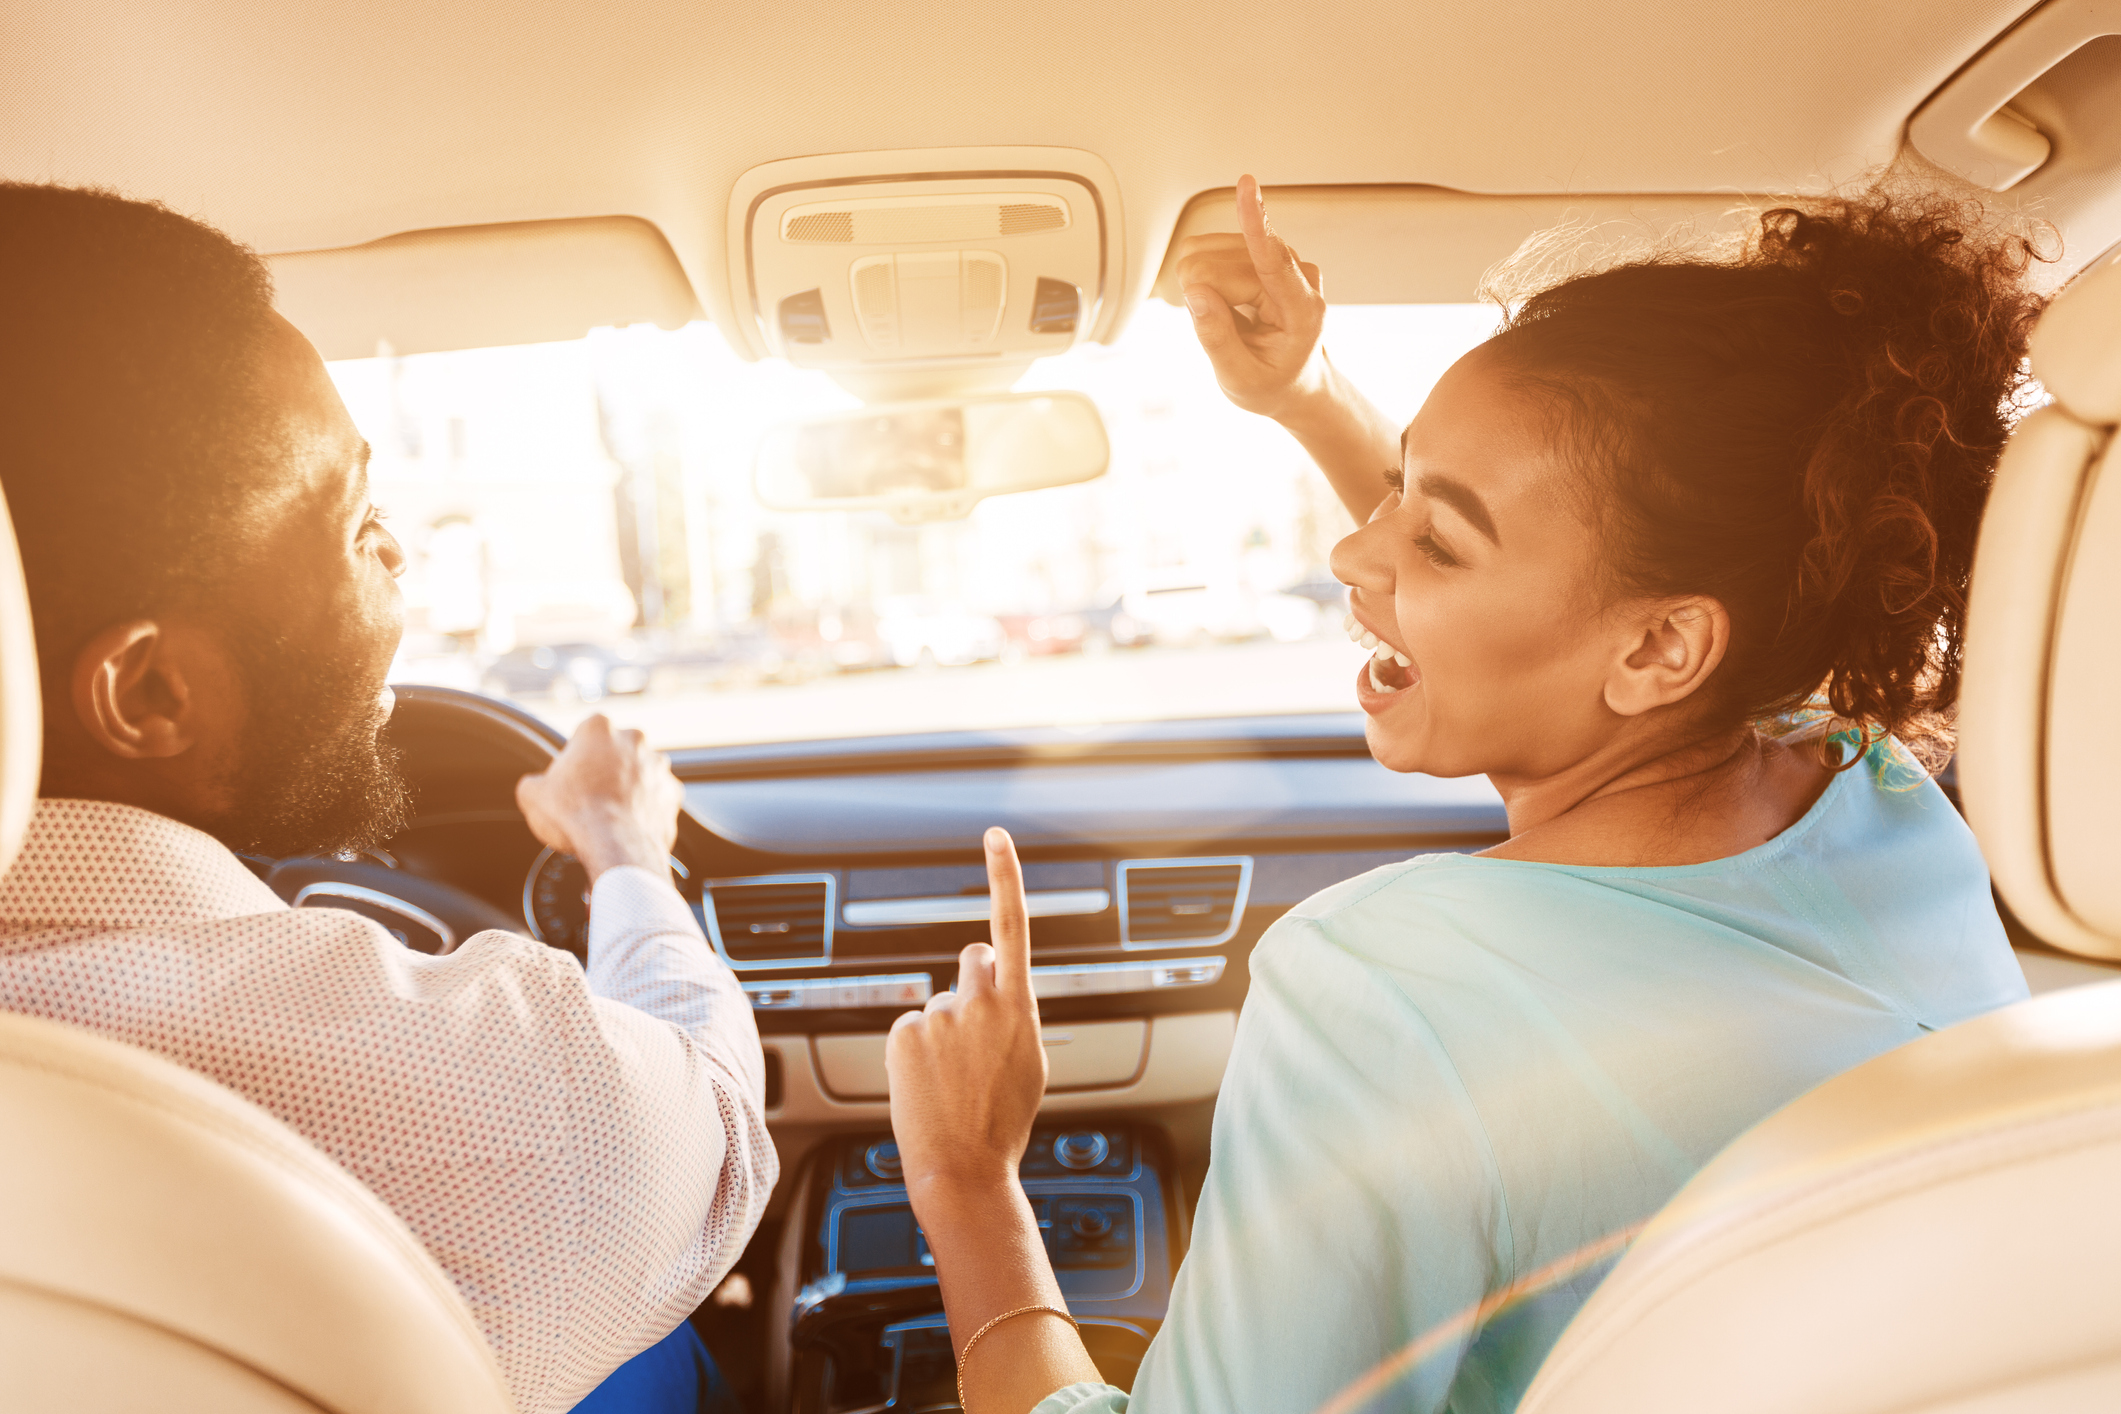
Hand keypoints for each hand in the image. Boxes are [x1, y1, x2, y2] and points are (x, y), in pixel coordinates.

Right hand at [514, 714, 681, 879]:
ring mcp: (658, 766)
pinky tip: (629, 824)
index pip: (583, 736)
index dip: (574, 759)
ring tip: (609, 814)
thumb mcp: (533, 795)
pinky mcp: (674, 793)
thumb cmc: (575, 815)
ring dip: (628, 787)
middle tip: (589, 797)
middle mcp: (634, 740)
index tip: (569, 780)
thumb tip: (535, 788)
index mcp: (598, 728)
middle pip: (614, 752)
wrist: (616, 847)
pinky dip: (646, 808)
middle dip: (604, 770)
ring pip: (639, 773)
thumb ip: (533, 783)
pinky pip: (657, 798)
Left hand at [887, 828, 1047, 1201]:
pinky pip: (911, 1026)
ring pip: (941, 1003)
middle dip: (974, 982)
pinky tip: (928, 1083)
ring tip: (952, 1079)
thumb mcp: (1030, 1062)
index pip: (1012, 925)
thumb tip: (999, 991)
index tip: (995, 837)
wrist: (963, 1168)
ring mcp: (939, 1017)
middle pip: (973, 960)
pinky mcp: (905, 1033)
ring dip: (944, 1030)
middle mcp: (979, 1003)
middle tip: (974, 1032)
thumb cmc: (1001, 1122)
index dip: (1004, 875)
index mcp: (1020, 1008)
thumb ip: (1015, 1015)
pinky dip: (917, 1050)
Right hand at [1173, 173, 1328, 420]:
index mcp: (1304, 312)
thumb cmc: (1271, 385)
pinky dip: (1204, 280)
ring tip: (1226, 322)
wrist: (1294, 383)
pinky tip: (1224, 304)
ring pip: (1210, 253)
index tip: (1247, 186)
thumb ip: (1217, 339)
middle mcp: (1298, 275)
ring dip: (1203, 290)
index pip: (1273, 260)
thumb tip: (1195, 292)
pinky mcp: (1262, 250)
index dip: (1255, 223)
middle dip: (1203, 297)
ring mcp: (1281, 258)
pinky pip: (1211, 250)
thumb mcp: (1240, 380)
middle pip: (1222, 265)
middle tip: (1218, 333)